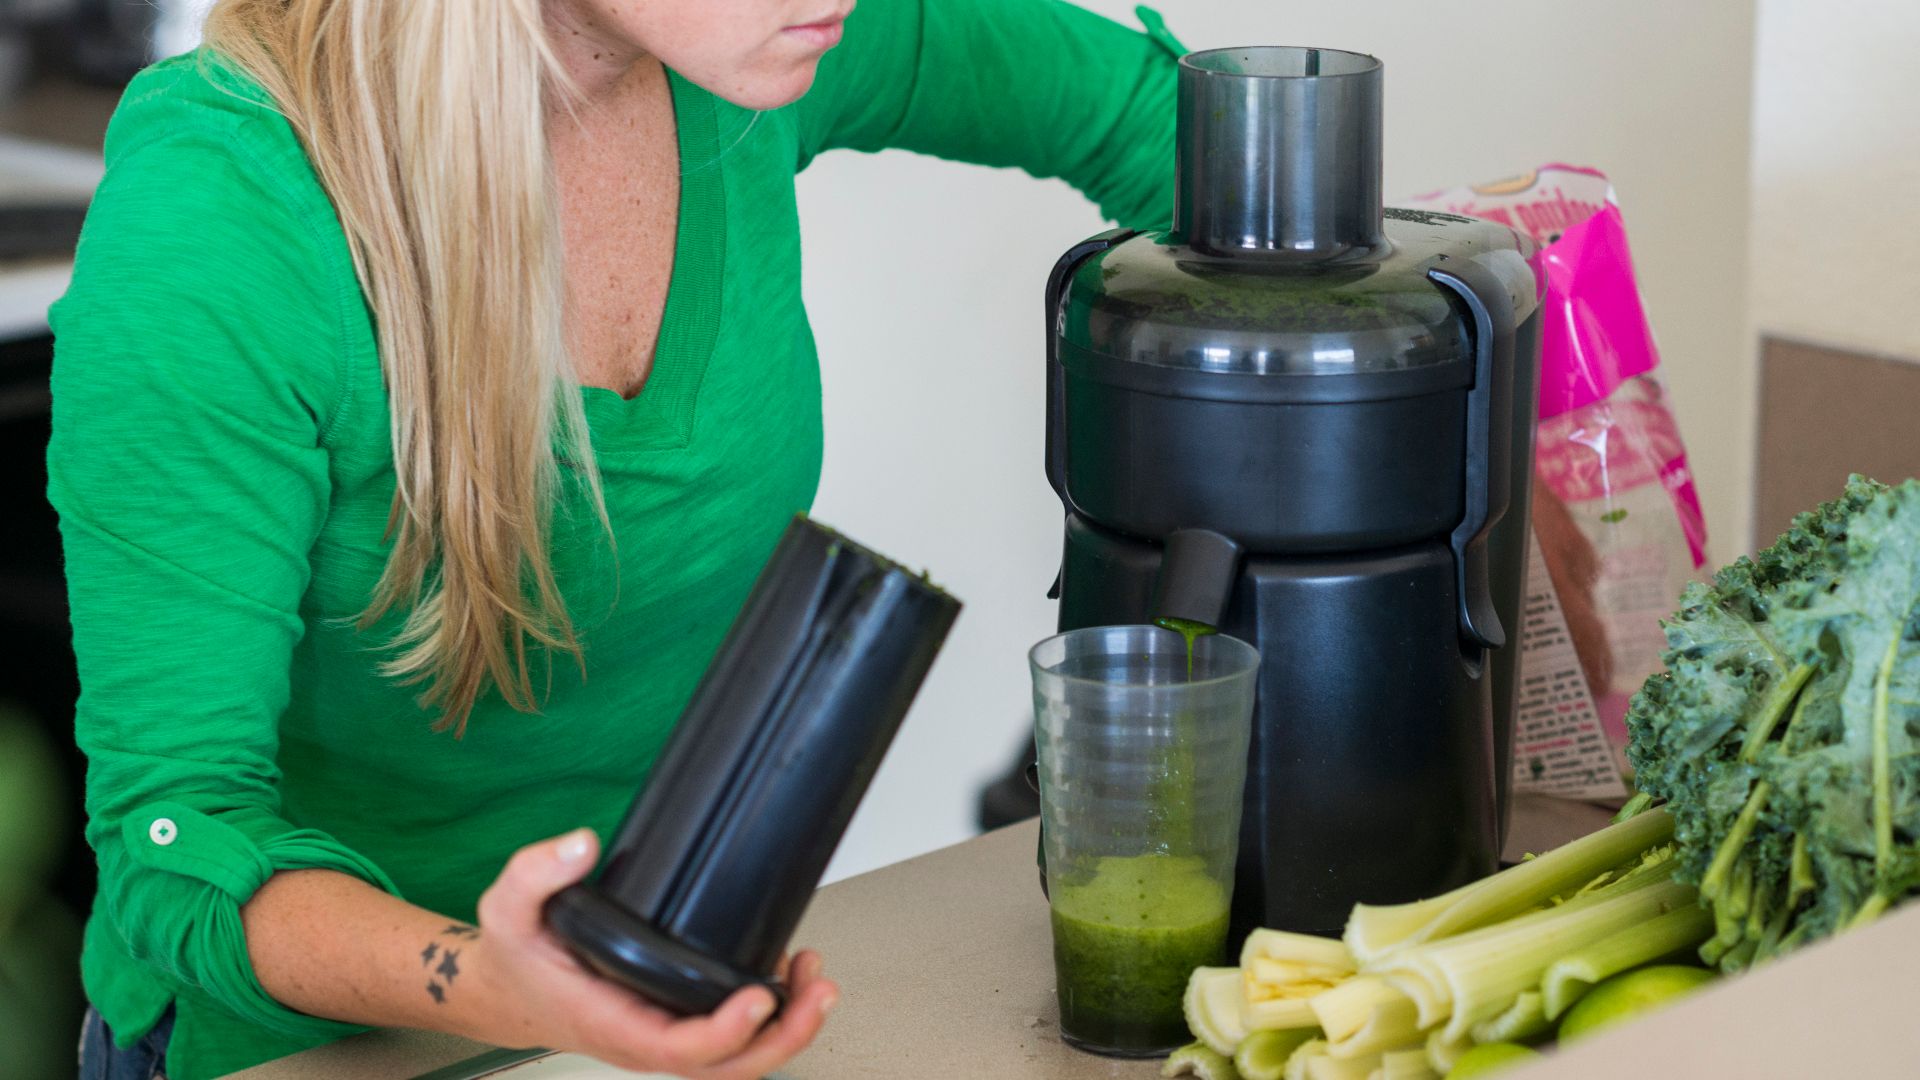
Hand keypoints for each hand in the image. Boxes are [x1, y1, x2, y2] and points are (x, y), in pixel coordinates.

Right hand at [467, 829, 838, 1077]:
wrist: (509, 991)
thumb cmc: (518, 960)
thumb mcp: (507, 909)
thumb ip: (535, 873)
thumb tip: (581, 846)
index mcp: (611, 1022)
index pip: (678, 1050)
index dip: (726, 1032)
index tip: (759, 995)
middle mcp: (647, 1039)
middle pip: (727, 1067)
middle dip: (783, 1036)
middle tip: (816, 990)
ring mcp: (667, 1035)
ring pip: (738, 1058)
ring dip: (788, 1026)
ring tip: (815, 977)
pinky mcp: (679, 1023)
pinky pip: (733, 1037)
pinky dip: (772, 1015)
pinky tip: (789, 975)